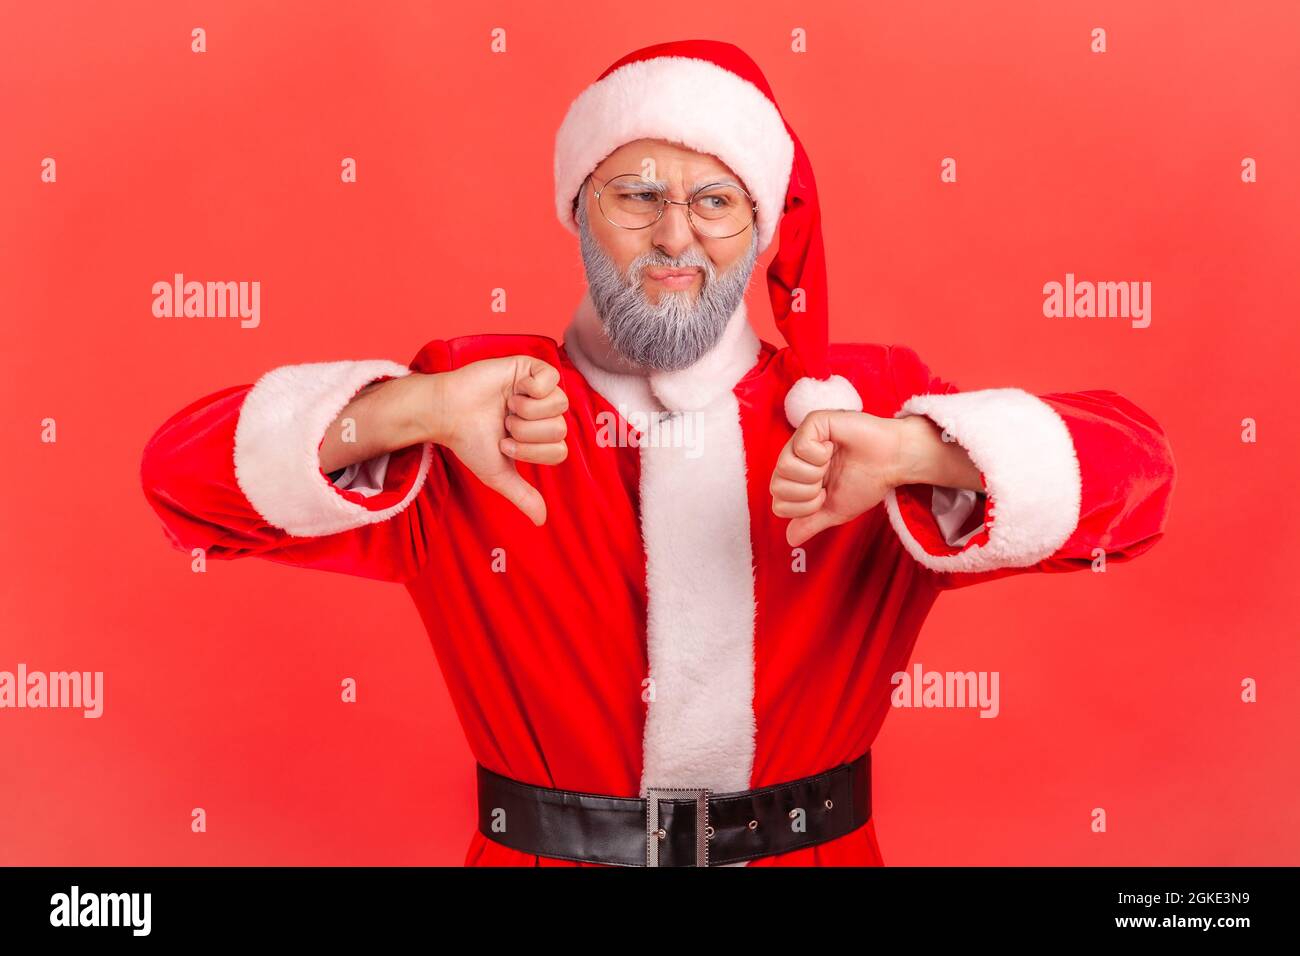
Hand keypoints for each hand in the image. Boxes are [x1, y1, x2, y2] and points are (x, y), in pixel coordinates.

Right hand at [422, 356, 568, 525]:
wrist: (447, 413)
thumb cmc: (470, 441)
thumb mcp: (498, 473)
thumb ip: (522, 495)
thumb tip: (541, 520)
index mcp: (540, 437)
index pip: (560, 451)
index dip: (532, 452)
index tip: (505, 444)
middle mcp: (543, 413)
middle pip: (560, 429)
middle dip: (526, 433)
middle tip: (505, 425)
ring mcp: (539, 389)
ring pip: (560, 405)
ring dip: (527, 411)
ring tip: (507, 408)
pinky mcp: (531, 367)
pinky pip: (553, 378)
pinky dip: (533, 389)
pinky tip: (514, 390)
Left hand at [770, 411, 980, 546]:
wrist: (892, 462)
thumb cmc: (867, 481)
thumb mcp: (836, 511)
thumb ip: (811, 524)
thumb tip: (790, 539)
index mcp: (797, 478)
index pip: (779, 504)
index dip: (804, 508)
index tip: (825, 496)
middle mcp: (794, 458)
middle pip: (777, 487)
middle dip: (809, 492)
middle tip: (828, 481)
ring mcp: (801, 439)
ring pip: (785, 467)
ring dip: (815, 473)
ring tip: (831, 463)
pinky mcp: (813, 422)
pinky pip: (801, 447)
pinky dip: (821, 454)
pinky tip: (834, 447)